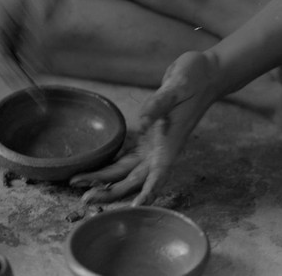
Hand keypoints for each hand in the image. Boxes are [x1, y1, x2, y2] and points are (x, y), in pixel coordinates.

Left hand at [71, 50, 221, 204]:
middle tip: (84, 199)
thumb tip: (142, 123)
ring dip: (105, 181)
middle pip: (134, 180)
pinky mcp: (146, 138)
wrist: (202, 74)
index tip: (135, 208)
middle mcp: (160, 150)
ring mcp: (152, 145)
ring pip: (126, 172)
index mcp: (170, 143)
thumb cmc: (195, 79)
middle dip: (110, 192)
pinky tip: (94, 170)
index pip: (159, 174)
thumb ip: (159, 104)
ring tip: (79, 185)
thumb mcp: (178, 87)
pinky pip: (126, 157)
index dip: (148, 193)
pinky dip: (110, 166)